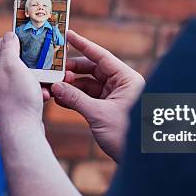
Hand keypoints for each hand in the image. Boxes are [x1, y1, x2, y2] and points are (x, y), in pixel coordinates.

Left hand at [0, 32, 47, 133]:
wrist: (21, 133)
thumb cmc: (16, 98)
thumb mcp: (13, 66)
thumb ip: (9, 48)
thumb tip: (9, 35)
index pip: (2, 44)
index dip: (17, 38)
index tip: (33, 35)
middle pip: (15, 60)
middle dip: (32, 60)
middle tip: (45, 58)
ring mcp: (5, 93)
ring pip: (25, 76)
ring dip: (38, 76)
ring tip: (46, 81)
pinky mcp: (15, 104)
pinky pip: (29, 91)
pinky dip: (38, 90)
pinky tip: (45, 95)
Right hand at [51, 30, 144, 161]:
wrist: (141, 160)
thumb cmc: (127, 135)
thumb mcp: (99, 115)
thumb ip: (76, 99)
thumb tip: (57, 87)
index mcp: (126, 79)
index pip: (101, 56)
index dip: (83, 45)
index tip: (68, 34)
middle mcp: (122, 84)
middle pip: (93, 70)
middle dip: (73, 71)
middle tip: (54, 72)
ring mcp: (115, 97)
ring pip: (89, 85)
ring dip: (72, 86)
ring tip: (54, 87)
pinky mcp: (109, 109)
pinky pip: (89, 98)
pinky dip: (75, 98)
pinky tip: (60, 98)